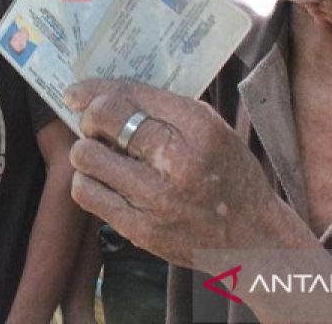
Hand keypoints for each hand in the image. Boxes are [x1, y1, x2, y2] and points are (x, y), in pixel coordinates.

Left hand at [65, 80, 303, 267]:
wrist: (253, 240)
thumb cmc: (231, 176)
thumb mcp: (213, 129)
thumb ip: (165, 109)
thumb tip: (107, 94)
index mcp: (198, 128)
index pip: (129, 96)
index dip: (95, 91)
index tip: (77, 94)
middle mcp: (176, 161)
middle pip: (102, 120)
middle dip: (89, 118)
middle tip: (94, 126)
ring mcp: (156, 199)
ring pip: (86, 157)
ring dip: (87, 152)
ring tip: (102, 155)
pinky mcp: (140, 230)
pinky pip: (87, 194)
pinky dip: (88, 182)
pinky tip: (104, 181)